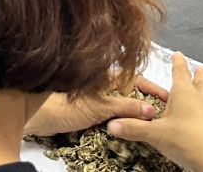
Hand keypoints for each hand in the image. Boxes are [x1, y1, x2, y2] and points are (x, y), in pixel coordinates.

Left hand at [26, 77, 165, 137]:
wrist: (34, 115)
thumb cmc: (61, 105)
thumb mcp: (98, 107)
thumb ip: (124, 107)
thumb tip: (151, 110)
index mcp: (104, 75)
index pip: (135, 77)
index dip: (152, 87)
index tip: (168, 99)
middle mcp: (100, 82)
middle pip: (130, 89)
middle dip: (146, 101)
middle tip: (162, 116)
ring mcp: (93, 95)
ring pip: (120, 102)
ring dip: (134, 111)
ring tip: (149, 124)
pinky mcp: (86, 108)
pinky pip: (110, 111)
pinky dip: (121, 118)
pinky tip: (127, 128)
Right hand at [107, 54, 202, 171]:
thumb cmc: (188, 141)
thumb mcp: (155, 134)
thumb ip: (133, 128)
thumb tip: (113, 124)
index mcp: (183, 91)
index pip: (180, 70)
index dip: (178, 61)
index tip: (178, 54)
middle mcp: (200, 97)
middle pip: (200, 79)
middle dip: (198, 72)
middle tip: (198, 67)